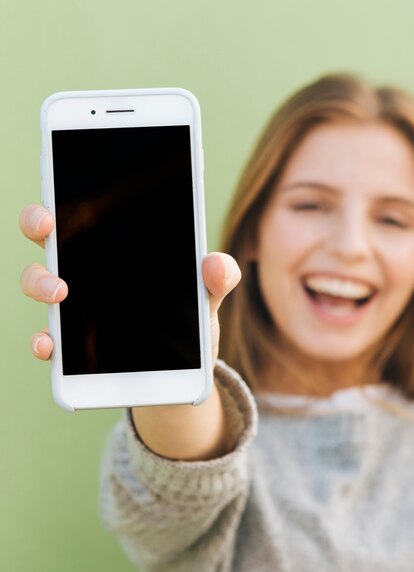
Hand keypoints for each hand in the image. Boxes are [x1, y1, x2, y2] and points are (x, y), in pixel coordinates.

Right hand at [19, 204, 240, 365]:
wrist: (184, 371)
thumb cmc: (188, 322)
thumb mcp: (207, 297)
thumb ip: (217, 278)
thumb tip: (217, 264)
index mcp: (115, 249)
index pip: (82, 213)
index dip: (62, 198)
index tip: (58, 198)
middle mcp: (86, 272)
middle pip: (47, 237)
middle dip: (37, 223)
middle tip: (48, 227)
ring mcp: (75, 308)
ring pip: (38, 282)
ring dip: (39, 282)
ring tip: (60, 293)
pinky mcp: (73, 349)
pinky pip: (48, 339)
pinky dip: (42, 341)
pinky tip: (48, 345)